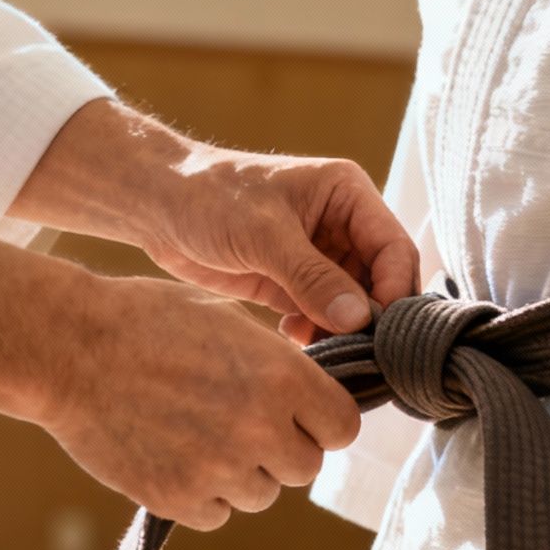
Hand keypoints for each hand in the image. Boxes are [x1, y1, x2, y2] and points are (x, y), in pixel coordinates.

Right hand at [0, 242, 360, 529]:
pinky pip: (217, 515)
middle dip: (283, 449)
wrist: (68, 348)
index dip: (322, 421)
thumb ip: (279, 362)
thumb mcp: (228, 319)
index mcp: (282, 377)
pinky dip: (202, 495)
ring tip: (199, 434)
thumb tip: (314, 393)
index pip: (343, 428)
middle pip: (306, 467)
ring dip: (243, 474)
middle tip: (243, 424)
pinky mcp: (177, 499)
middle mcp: (260, 428)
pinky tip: (175, 456)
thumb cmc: (145, 320)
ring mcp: (219, 469)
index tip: (300, 415)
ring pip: (262, 495)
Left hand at [13, 100, 418, 341]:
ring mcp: (318, 258)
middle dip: (370, 318)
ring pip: (353, 306)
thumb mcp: (264, 234)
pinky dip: (317, 335)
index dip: (394, 290)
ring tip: (322, 350)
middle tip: (358, 354)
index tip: (378, 330)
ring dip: (343, 332)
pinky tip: (295, 341)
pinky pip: (321, 317)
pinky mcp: (292, 284)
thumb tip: (360, 319)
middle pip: (380, 282)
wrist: (154, 206)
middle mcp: (341, 226)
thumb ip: (313, 277)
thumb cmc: (209, 198)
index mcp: (348, 196)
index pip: (395, 248)